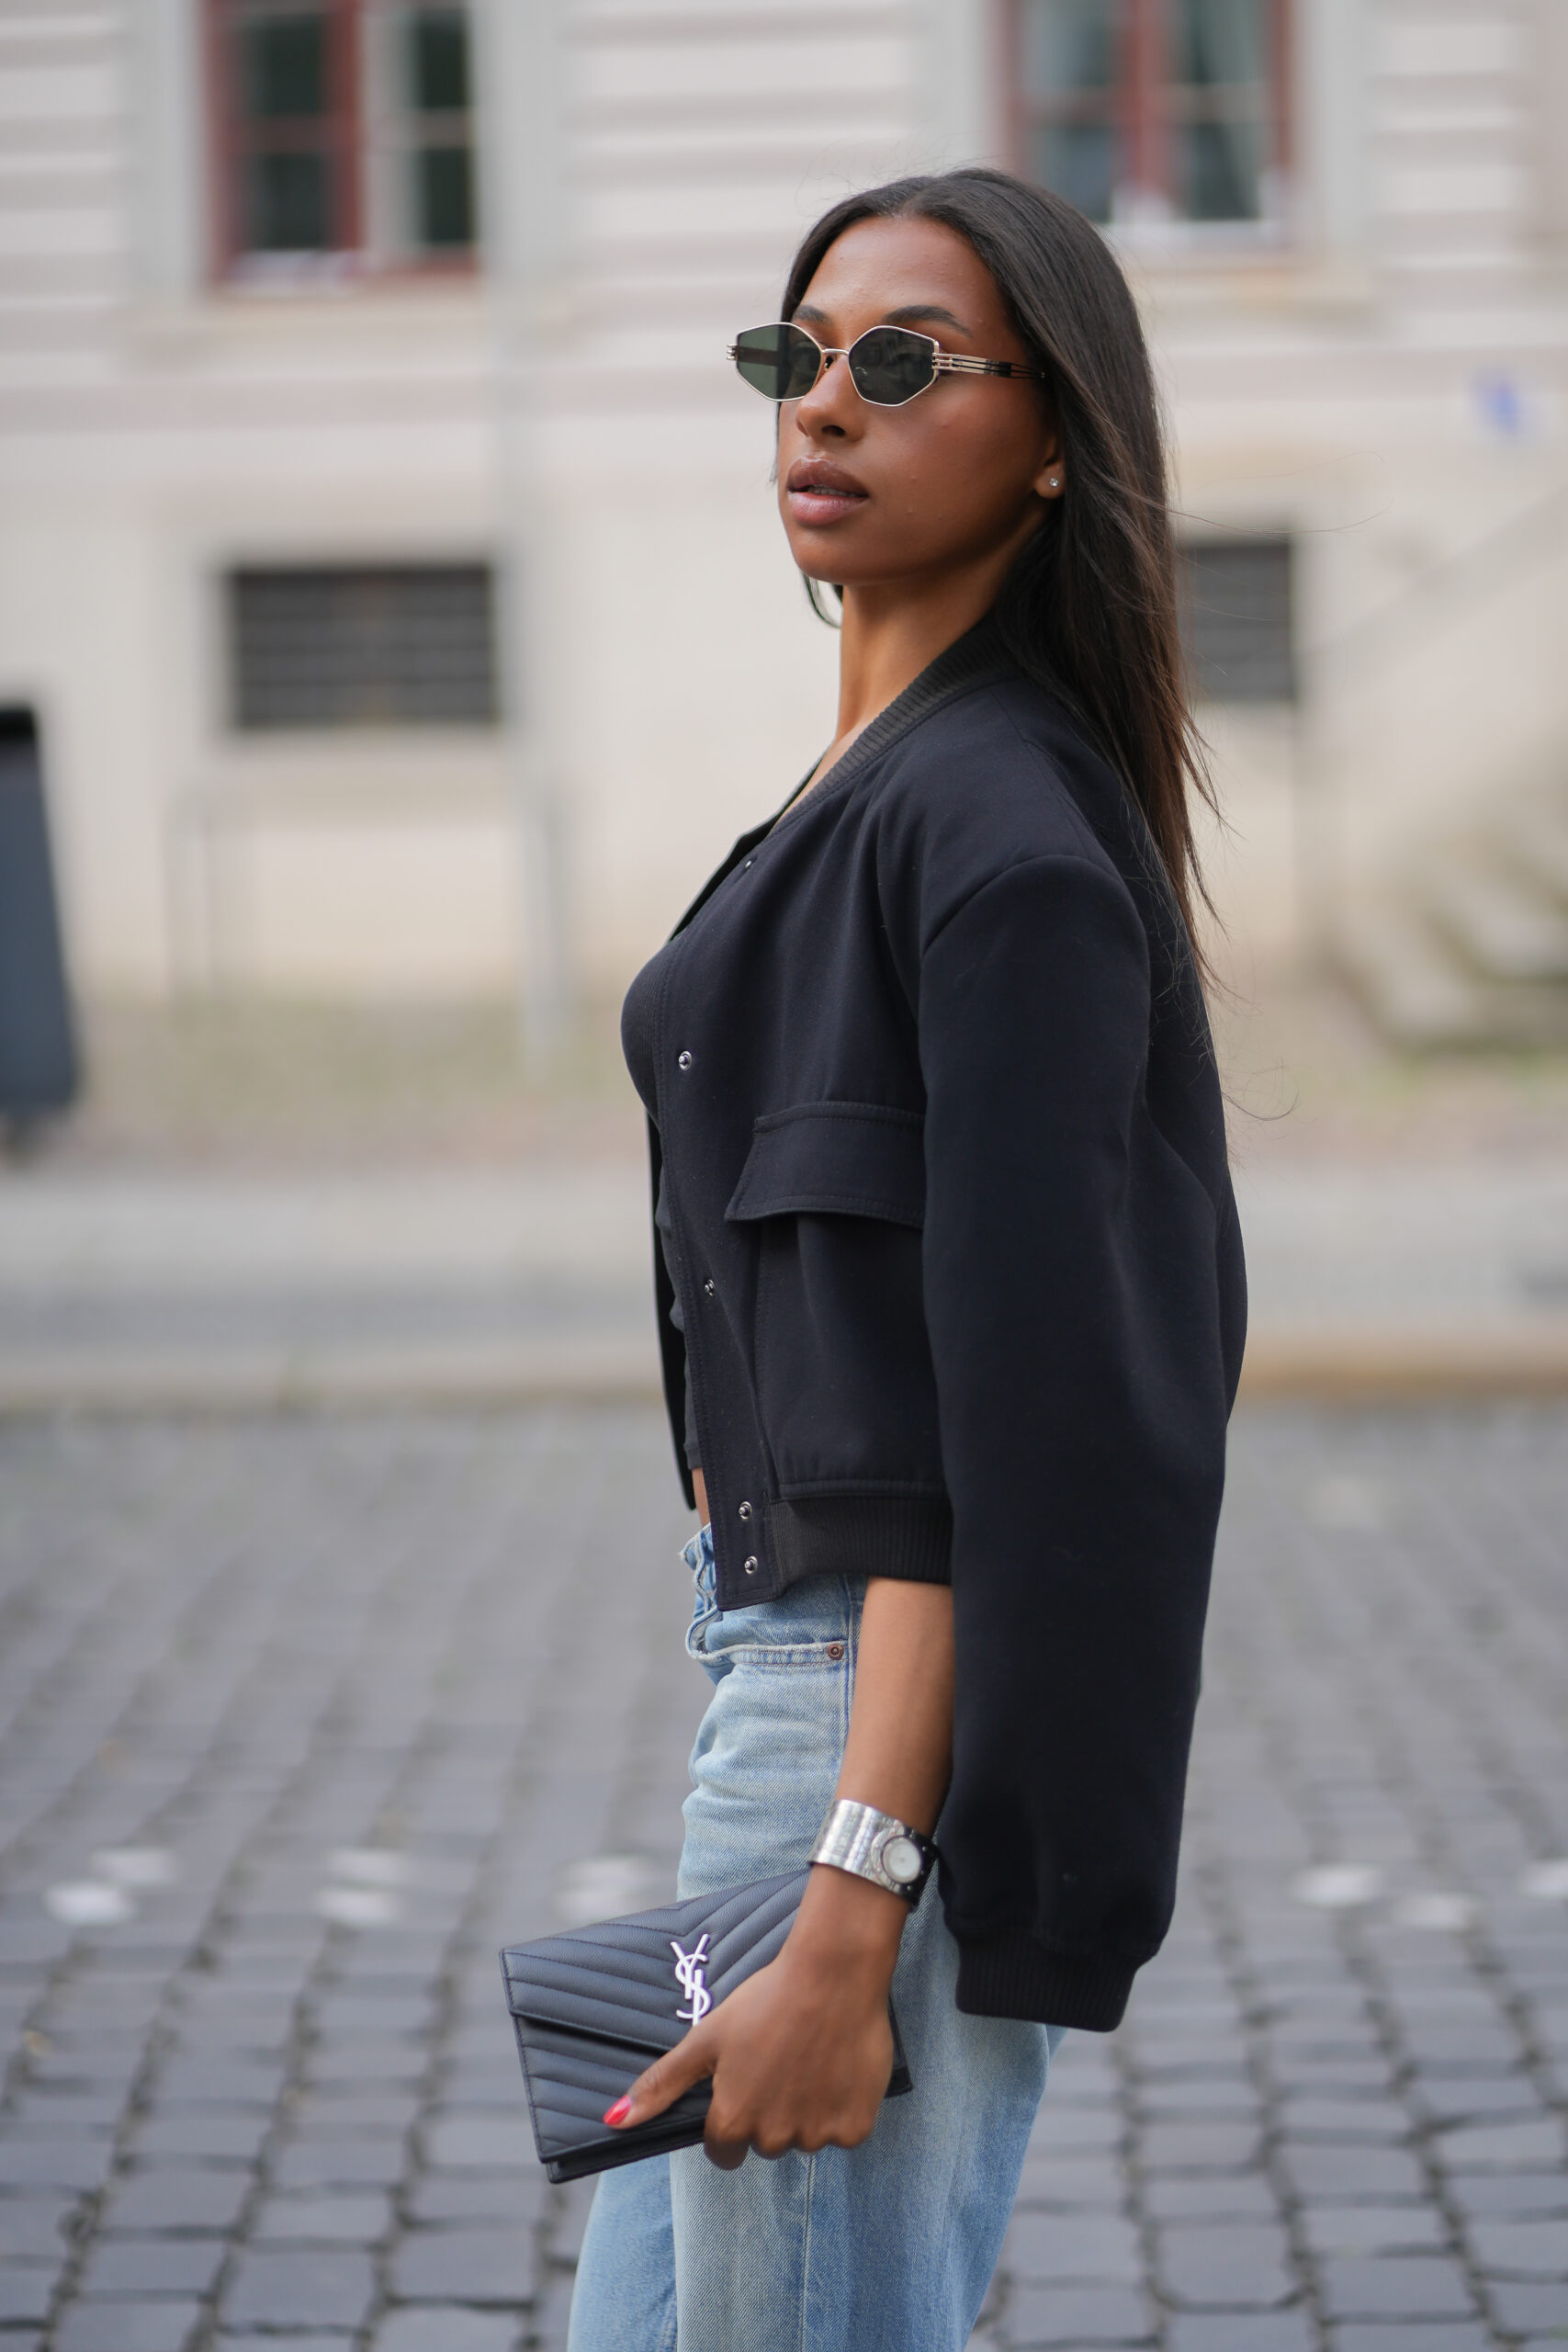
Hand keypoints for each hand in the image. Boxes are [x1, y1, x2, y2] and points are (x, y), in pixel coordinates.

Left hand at [603, 1867, 904, 2167]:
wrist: (832, 1973)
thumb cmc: (764, 2000)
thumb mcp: (706, 2038)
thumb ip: (662, 2085)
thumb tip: (613, 2121)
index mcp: (733, 2120)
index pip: (723, 2149)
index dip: (732, 2115)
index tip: (748, 2082)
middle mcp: (773, 2138)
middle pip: (766, 2142)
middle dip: (770, 2111)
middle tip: (781, 2061)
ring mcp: (817, 2135)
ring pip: (806, 2137)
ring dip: (808, 2108)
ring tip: (811, 2057)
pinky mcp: (855, 2127)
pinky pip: (845, 2132)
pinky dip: (844, 2106)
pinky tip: (838, 2066)